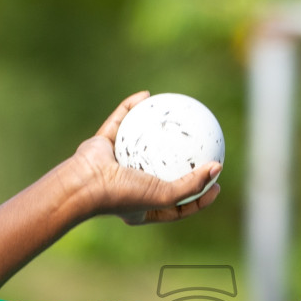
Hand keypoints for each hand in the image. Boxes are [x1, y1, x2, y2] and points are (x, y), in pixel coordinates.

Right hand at [65, 91, 222, 224]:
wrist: (84, 185)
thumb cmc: (123, 195)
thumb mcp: (165, 196)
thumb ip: (192, 185)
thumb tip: (217, 169)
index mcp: (143, 206)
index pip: (177, 204)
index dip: (199, 196)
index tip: (217, 182)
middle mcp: (130, 185)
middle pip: (160, 171)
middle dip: (178, 162)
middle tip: (201, 148)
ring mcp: (116, 163)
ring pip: (141, 142)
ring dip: (155, 128)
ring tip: (176, 116)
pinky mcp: (103, 143)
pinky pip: (120, 120)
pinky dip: (130, 107)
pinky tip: (147, 95)